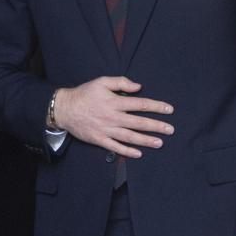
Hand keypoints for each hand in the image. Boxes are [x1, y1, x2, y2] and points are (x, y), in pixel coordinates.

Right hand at [50, 76, 174, 158]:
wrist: (64, 109)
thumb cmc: (84, 94)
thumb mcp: (102, 81)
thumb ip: (121, 82)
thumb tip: (139, 87)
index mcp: (114, 102)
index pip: (140, 104)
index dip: (156, 107)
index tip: (169, 110)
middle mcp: (112, 117)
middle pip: (139, 122)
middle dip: (156, 126)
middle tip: (170, 130)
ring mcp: (106, 130)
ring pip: (130, 137)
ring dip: (146, 140)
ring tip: (160, 142)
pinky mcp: (99, 140)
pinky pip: (115, 147)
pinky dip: (127, 151)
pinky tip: (139, 153)